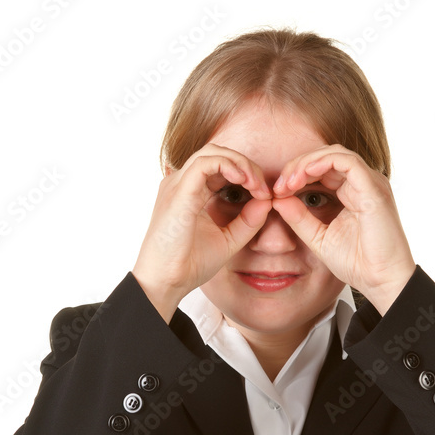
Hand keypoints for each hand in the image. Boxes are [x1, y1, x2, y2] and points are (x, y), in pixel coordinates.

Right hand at [132, 144, 273, 313]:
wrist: (167, 282)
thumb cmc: (189, 264)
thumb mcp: (228, 240)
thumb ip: (247, 221)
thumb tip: (267, 201)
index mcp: (190, 192)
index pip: (220, 167)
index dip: (246, 174)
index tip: (265, 195)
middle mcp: (181, 183)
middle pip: (218, 153)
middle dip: (247, 165)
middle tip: (264, 188)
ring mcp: (178, 185)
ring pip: (213, 152)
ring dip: (241, 163)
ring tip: (256, 184)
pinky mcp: (179, 192)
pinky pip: (206, 163)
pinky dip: (229, 166)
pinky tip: (244, 181)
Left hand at [270, 145, 415, 313]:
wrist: (381, 280)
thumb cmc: (357, 263)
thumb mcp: (318, 237)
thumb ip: (299, 218)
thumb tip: (277, 199)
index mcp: (352, 192)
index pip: (322, 169)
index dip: (296, 174)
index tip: (277, 192)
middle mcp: (362, 183)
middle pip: (326, 156)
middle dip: (297, 166)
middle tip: (279, 185)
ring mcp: (370, 183)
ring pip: (334, 153)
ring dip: (307, 162)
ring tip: (289, 181)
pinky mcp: (373, 188)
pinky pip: (346, 161)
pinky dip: (322, 162)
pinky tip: (304, 175)